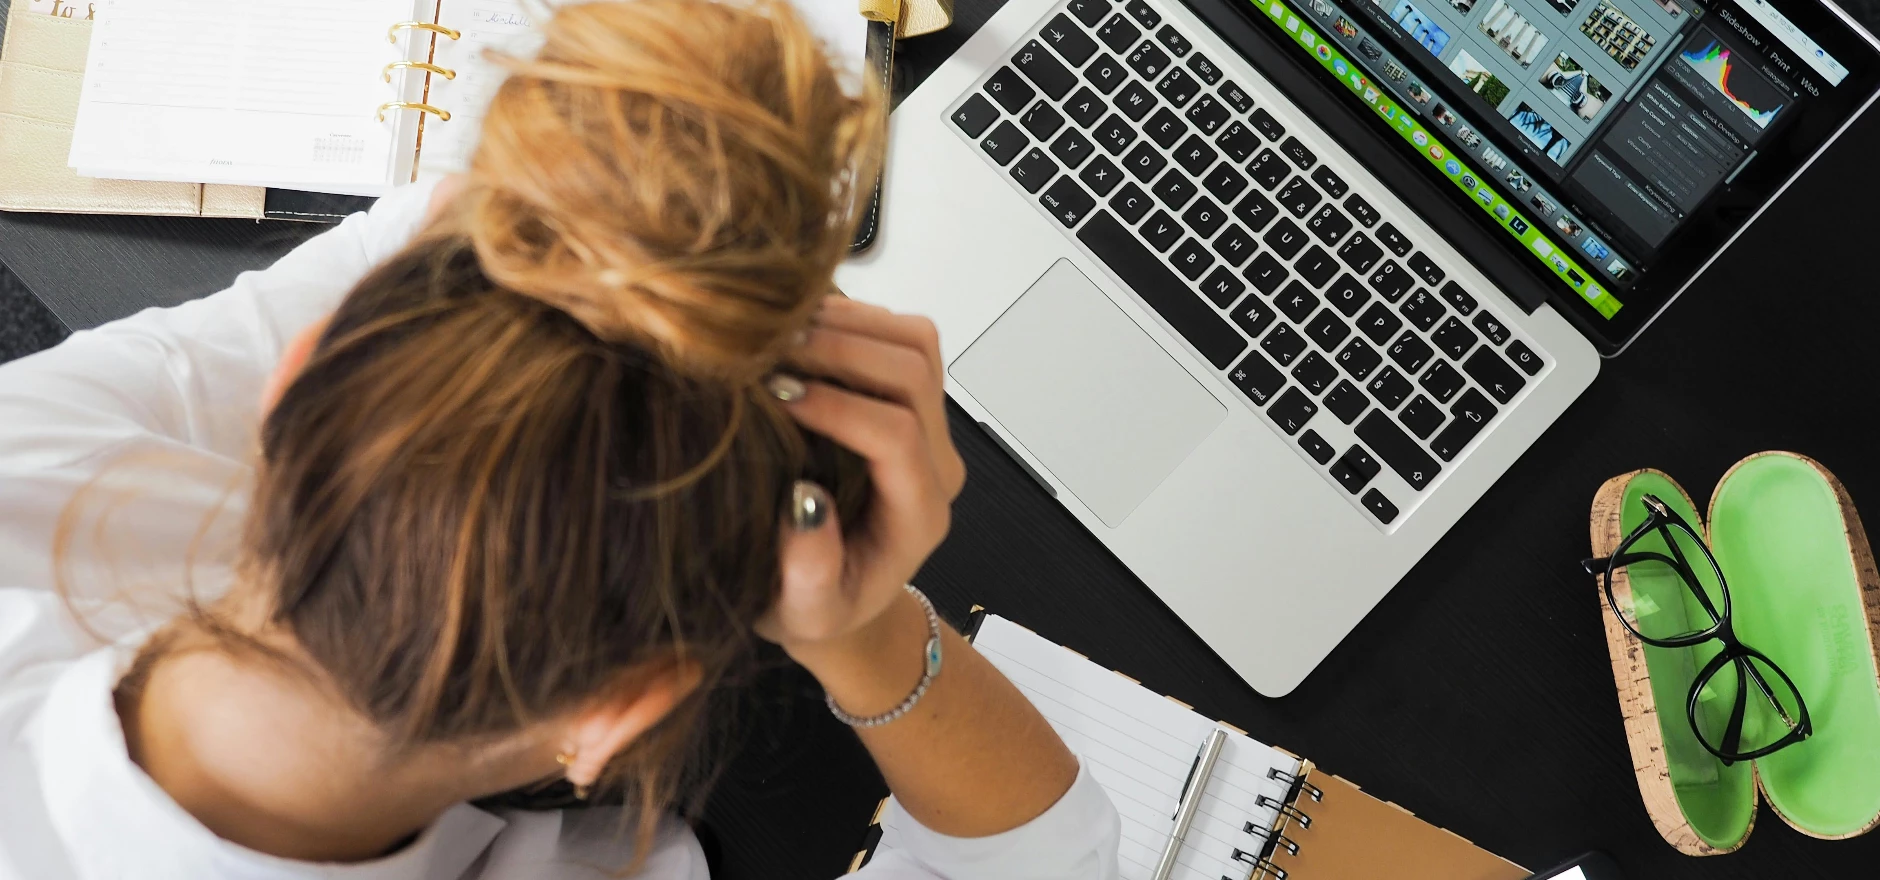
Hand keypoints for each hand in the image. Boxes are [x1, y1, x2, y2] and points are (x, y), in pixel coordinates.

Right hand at [755, 297, 965, 663]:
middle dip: (841, 349)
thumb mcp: (803, 613)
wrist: (838, 595)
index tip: (775, 395)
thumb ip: (810, 573)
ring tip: (779, 331)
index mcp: (918, 514)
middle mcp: (936, 463)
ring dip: (849, 323)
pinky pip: (900, 335)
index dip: (837, 406)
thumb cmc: (816, 607)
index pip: (896, 435)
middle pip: (913, 373)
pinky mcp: (910, 399)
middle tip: (770, 350)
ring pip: (915, 342)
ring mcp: (929, 425)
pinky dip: (851, 317)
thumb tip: (804, 502)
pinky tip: (796, 329)